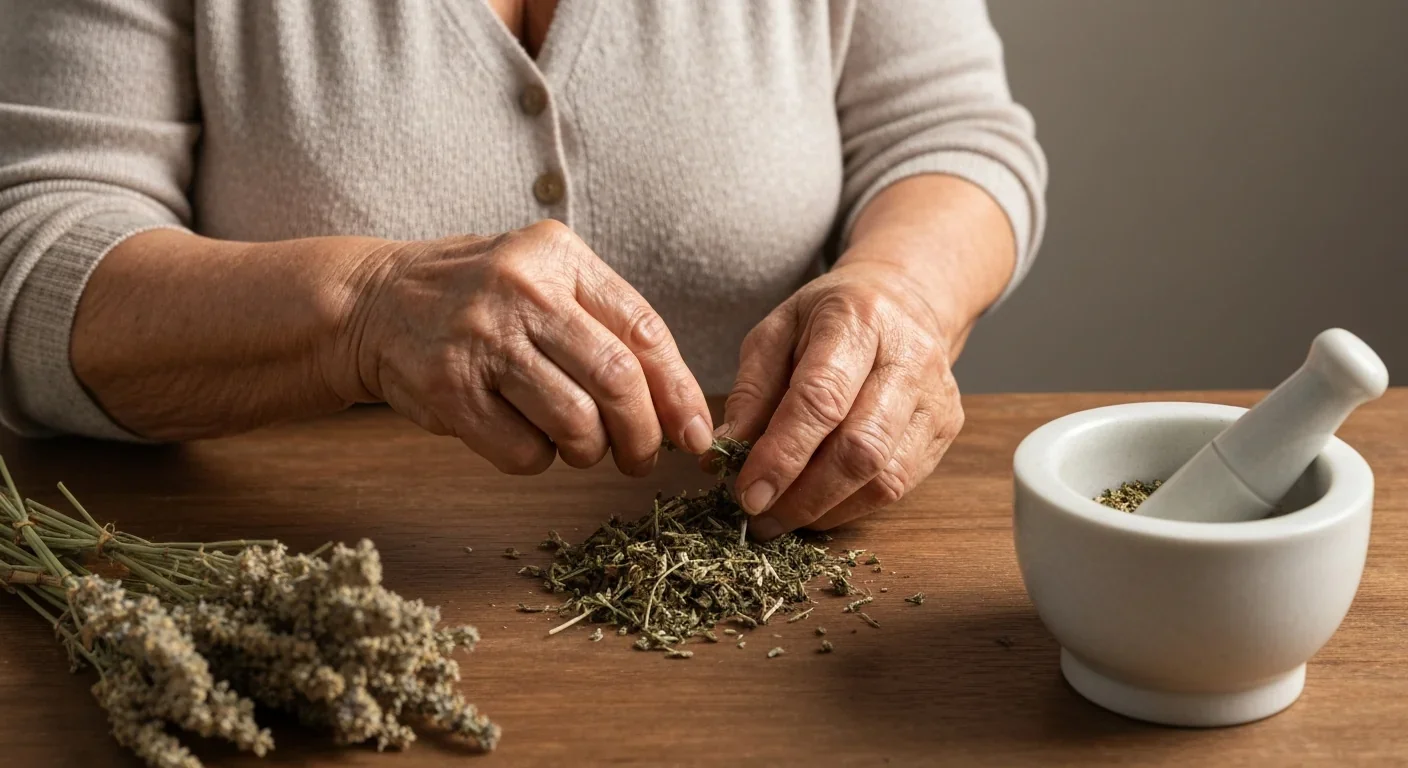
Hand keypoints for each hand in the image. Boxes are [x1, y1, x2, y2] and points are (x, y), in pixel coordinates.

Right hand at [328, 220, 713, 473]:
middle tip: (641, 458)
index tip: (694, 433)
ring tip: (580, 448)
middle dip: (643, 434)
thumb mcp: (543, 278)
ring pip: (575, 421)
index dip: (678, 391)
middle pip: (617, 380)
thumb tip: (677, 407)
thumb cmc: (480, 300)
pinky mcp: (449, 389)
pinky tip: (526, 439)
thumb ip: (606, 324)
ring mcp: (482, 339)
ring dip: (590, 452)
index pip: (644, 330)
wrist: (374, 301)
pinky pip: (523, 451)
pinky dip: (538, 460)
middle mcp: (522, 289)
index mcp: (559, 256)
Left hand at [715, 260, 965, 538]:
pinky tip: (818, 507)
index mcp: (858, 321)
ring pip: (885, 476)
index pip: (822, 399)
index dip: (783, 454)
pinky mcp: (946, 427)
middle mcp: (909, 357)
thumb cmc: (828, 319)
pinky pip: (901, 485)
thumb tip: (726, 453)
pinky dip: (852, 506)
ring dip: (827, 509)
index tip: (747, 494)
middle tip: (760, 519)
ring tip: (783, 517)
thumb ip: (751, 391)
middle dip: (804, 495)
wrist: (902, 300)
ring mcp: (936, 396)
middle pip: (860, 447)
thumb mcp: (776, 332)